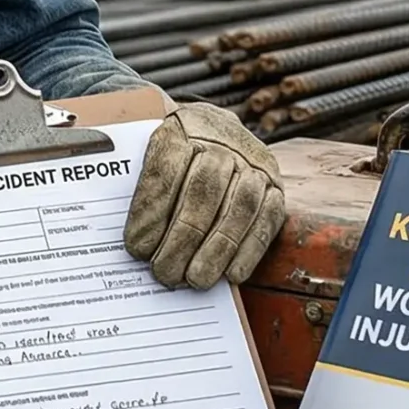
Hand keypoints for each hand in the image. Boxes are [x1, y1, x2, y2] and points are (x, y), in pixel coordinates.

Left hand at [124, 103, 285, 290]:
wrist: (215, 129)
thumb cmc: (173, 154)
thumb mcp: (150, 150)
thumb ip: (142, 186)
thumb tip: (133, 241)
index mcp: (183, 128)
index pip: (165, 172)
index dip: (151, 214)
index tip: (136, 248)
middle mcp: (223, 142)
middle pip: (202, 192)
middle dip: (182, 239)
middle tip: (164, 273)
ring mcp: (254, 164)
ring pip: (238, 208)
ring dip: (216, 250)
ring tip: (194, 280)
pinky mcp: (275, 187)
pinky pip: (266, 220)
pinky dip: (249, 251)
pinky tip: (231, 275)